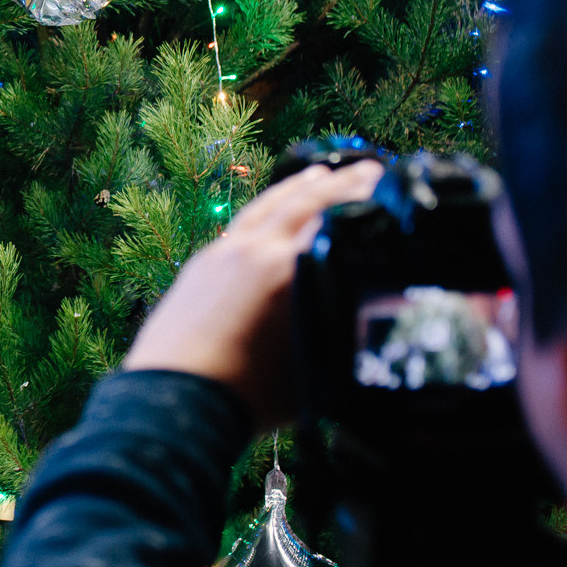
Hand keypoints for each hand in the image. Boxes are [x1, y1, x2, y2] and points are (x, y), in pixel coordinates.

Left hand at [122, 160, 384, 425]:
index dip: (368, 198)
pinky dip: (265, 207)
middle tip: (369, 167)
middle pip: (305, 202)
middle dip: (341, 182)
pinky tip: (271, 212)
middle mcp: (256, 250)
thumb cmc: (250, 397)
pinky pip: (242, 222)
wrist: (174, 399)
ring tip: (319, 174)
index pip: (338, 218)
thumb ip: (345, 332)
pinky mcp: (201, 264)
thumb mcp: (316, 368)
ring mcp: (224, 252)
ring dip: (297, 186)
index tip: (393, 183)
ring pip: (268, 206)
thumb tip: (378, 314)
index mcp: (289, 271)